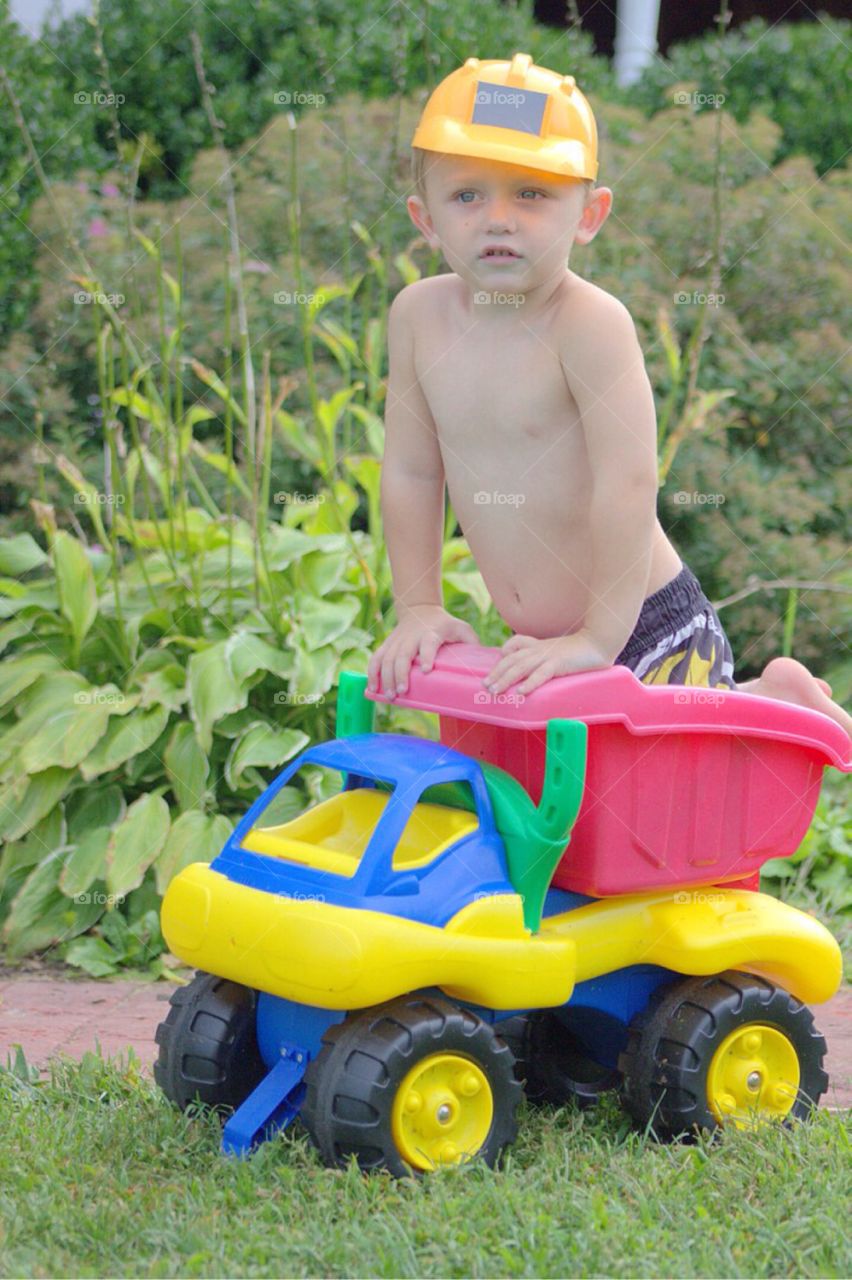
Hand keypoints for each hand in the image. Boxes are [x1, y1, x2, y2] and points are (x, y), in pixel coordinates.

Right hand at [367, 606, 479, 696]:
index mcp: (431, 632)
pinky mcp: (387, 644)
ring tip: (390, 697)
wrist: (419, 609)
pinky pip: (376, 658)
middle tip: (401, 691)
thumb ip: (471, 643)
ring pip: (387, 658)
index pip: (428, 643)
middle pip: (402, 654)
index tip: (425, 670)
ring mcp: (397, 640)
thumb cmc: (444, 624)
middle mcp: (412, 636)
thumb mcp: (461, 628)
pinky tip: (372, 688)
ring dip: (385, 677)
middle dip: (400, 673)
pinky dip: (372, 673)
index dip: (426, 655)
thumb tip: (485, 666)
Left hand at [483, 630, 614, 696]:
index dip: (502, 656)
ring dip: (506, 679)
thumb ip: (544, 654)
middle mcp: (539, 648)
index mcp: (539, 645)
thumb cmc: (580, 649)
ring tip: (495, 691)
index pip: (514, 646)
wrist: (599, 642)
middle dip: (497, 672)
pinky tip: (521, 692)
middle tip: (485, 685)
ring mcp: (548, 655)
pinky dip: (530, 683)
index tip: (493, 670)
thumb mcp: (557, 650)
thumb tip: (533, 666)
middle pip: (512, 659)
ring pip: (521, 667)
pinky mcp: (559, 663)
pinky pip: (541, 674)